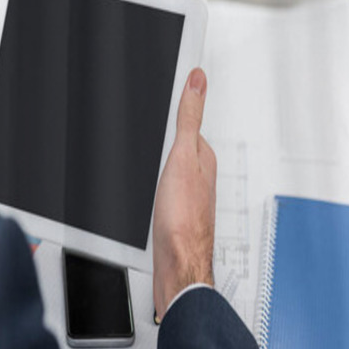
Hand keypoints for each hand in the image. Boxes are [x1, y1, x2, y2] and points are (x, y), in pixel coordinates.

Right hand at [152, 68, 216, 321]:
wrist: (177, 268)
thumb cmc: (181, 222)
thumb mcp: (182, 159)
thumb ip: (189, 120)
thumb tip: (198, 80)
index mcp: (202, 157)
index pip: (189, 122)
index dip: (177, 104)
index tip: (174, 81)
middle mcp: (198, 175)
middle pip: (179, 143)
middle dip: (166, 132)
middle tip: (157, 108)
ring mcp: (186, 194)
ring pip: (169, 166)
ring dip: (158, 158)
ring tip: (150, 142)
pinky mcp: (173, 211)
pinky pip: (162, 185)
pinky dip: (153, 178)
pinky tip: (147, 181)